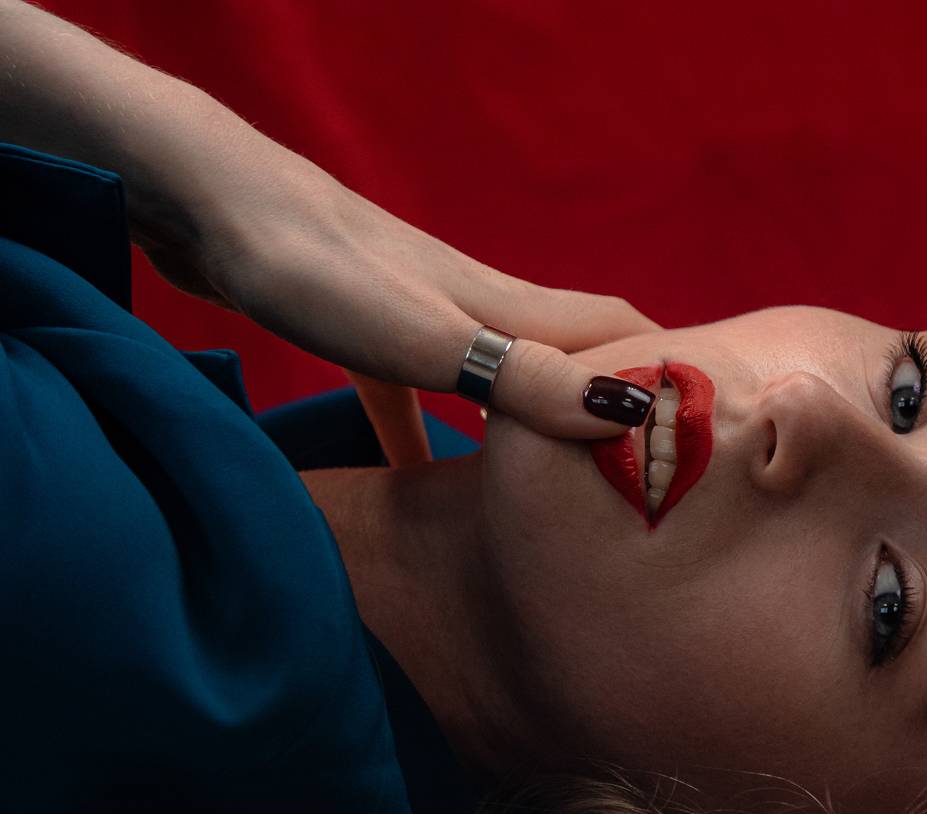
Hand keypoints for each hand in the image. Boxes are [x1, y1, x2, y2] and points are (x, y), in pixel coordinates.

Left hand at [138, 133, 660, 444]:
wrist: (206, 202)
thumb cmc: (317, 269)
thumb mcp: (428, 338)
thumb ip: (522, 376)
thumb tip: (629, 413)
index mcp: (504, 306)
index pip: (617, 331)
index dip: (670, 369)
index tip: (708, 429)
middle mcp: (475, 305)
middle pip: (568, 352)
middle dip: (612, 399)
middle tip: (642, 467)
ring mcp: (419, 315)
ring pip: (498, 374)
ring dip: (530, 421)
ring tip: (555, 485)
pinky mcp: (363, 331)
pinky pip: (414, 395)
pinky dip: (429, 437)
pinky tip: (419, 480)